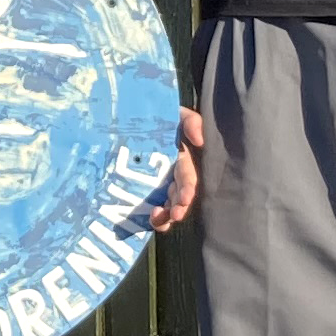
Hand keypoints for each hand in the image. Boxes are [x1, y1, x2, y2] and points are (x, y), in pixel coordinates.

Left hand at [140, 106, 205, 233]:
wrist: (136, 116)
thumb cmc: (162, 117)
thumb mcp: (178, 115)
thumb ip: (191, 122)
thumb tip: (199, 140)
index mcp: (183, 161)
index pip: (188, 178)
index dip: (188, 189)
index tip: (185, 199)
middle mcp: (173, 177)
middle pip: (179, 197)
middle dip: (179, 207)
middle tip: (175, 215)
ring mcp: (160, 186)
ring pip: (167, 207)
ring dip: (166, 217)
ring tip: (159, 220)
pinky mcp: (144, 191)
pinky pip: (152, 208)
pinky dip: (154, 217)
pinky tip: (149, 218)